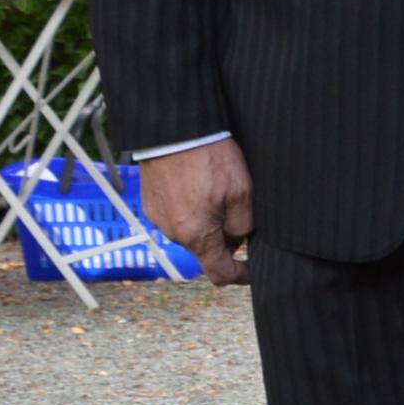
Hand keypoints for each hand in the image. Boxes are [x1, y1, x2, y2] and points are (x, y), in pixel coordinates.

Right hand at [137, 139, 256, 286]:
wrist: (172, 129)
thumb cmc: (208, 158)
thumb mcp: (241, 192)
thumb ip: (242, 225)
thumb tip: (239, 240)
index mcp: (196, 235)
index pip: (220, 273)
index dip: (240, 275)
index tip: (252, 270)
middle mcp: (173, 232)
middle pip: (206, 248)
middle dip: (225, 238)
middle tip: (238, 209)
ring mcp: (159, 218)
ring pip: (191, 230)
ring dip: (207, 220)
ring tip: (217, 189)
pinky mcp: (151, 202)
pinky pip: (176, 215)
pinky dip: (191, 208)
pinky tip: (198, 183)